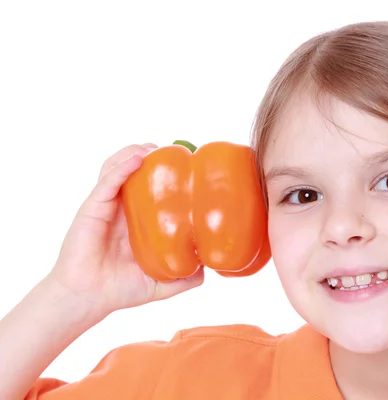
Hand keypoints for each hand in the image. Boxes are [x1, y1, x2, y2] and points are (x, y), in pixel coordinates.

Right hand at [47, 143, 204, 317]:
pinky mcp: (93, 209)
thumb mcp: (161, 284)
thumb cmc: (119, 290)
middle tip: (173, 150)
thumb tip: (209, 270)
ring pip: (117, 168)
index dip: (166, 174)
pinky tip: (137, 159)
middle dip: (152, 156)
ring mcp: (106, 207)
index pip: (151, 189)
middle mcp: (122, 209)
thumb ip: (185, 278)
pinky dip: (121, 167)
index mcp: (138, 221)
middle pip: (134, 171)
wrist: (88, 299)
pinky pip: (107, 182)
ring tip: (153, 148)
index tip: (187, 164)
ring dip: (134, 152)